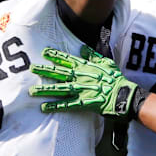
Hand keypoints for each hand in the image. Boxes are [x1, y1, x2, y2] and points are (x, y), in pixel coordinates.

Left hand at [29, 46, 144, 119]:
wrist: (123, 94)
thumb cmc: (116, 78)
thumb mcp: (106, 62)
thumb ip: (93, 55)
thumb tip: (83, 48)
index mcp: (85, 67)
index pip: (68, 60)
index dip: (56, 56)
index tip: (45, 52)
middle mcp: (80, 77)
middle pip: (59, 73)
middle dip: (45, 70)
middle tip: (32, 68)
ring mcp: (80, 90)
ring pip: (59, 89)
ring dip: (45, 90)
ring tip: (32, 90)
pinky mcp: (83, 102)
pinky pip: (66, 105)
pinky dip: (55, 106)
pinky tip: (44, 107)